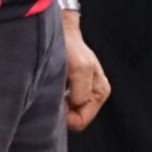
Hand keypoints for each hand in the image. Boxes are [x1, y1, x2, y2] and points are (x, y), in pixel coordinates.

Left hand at [63, 16, 110, 131]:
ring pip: (67, 113)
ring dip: (57, 103)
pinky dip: (53, 98)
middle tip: (52, 91)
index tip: (56, 99)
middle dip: (62, 110)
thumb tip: (71, 110)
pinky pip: (62, 105)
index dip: (65, 116)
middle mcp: (94, 95)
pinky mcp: (71, 88)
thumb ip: (81, 94)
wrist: (60, 30)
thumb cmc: (70, 46)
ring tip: (52, 85)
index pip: (80, 121)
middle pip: (74, 119)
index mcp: (101, 92)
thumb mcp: (80, 69)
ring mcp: (82, 92)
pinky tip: (50, 84)